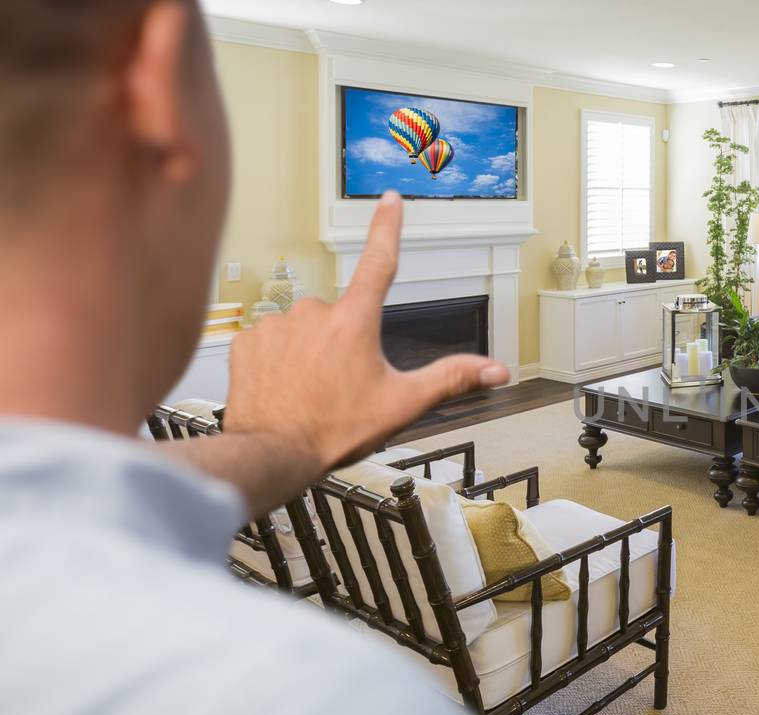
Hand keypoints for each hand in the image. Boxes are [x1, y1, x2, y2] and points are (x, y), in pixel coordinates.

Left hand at [224, 192, 508, 469]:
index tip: (389, 200)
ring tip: (312, 391)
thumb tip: (495, 370)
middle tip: (343, 385)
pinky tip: (285, 387)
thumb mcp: (403, 405)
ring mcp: (277, 325)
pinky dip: (280, 361)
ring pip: (305, 329)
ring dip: (311, 352)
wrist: (271, 454)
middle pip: (342, 315)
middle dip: (345, 342)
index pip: (378, 261)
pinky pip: (272, 342)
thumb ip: (451, 379)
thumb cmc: (333, 431)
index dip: (387, 228)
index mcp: (355, 321)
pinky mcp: (248, 341)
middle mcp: (314, 313)